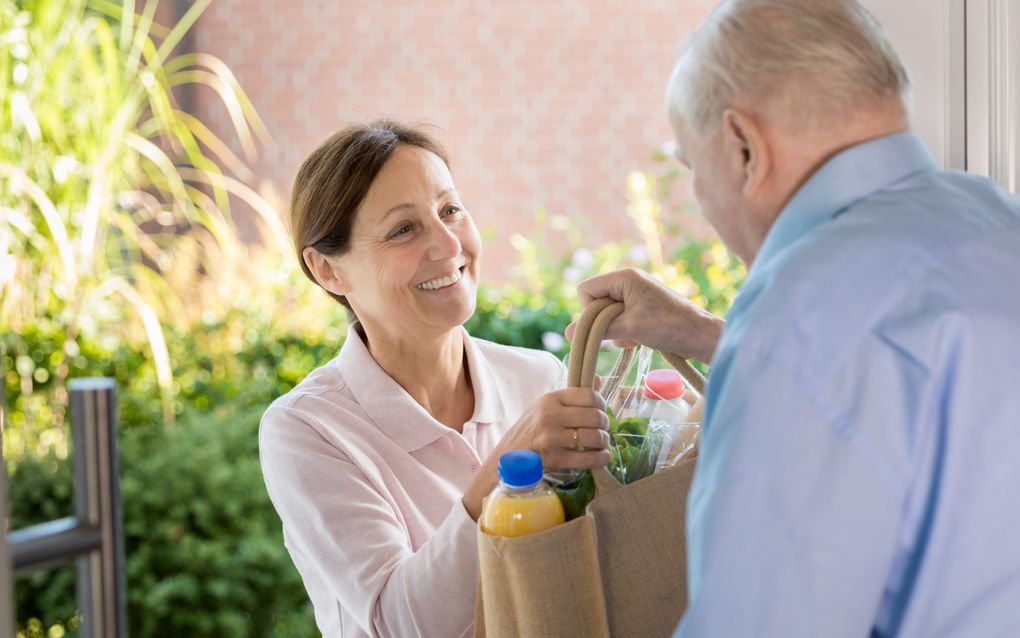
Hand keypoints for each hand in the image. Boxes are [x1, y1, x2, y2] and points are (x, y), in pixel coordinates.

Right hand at [462, 388, 609, 519]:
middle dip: (605, 424)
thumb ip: (572, 395)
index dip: (601, 404)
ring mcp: (552, 438)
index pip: (589, 396)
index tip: (600, 410)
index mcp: (550, 399)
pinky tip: (602, 456)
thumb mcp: (546, 406)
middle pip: (595, 417)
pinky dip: (601, 458)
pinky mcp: (556, 459)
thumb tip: (597, 379)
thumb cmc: (532, 428)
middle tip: (602, 428)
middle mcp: (551, 416)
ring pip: (595, 437)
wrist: (509, 456)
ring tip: (601, 442)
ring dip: (604, 441)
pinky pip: (589, 458)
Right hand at [565, 267, 723, 363]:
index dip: (588, 311)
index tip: (602, 327)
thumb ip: (598, 330)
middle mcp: (628, 280)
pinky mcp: (643, 305)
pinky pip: (620, 316)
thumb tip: (568, 333)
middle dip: (603, 322)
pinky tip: (638, 339)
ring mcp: (636, 292)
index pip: (586, 289)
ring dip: (615, 329)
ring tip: (633, 337)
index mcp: (624, 277)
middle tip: (620, 335)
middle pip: (595, 300)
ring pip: (606, 311)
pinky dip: (624, 330)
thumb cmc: (668, 327)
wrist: (701, 335)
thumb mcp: (629, 328)